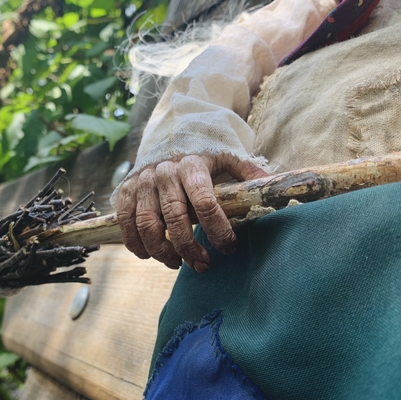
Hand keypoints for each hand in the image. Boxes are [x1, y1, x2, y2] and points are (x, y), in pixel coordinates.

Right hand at [116, 153, 267, 271]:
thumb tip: (274, 186)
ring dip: (162, 251)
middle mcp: (165, 172)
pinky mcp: (127, 189)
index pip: (204, 202)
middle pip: (174, 217)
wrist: (170, 135)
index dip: (217, 229)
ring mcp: (143, 181)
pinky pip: (126, 222)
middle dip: (189, 247)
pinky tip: (149, 256)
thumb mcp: (229, 157)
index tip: (228, 247)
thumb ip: (248, 173)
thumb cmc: (204, 154)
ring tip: (178, 264)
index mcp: (193, 164)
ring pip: (147, 224)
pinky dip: (135, 243)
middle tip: (203, 265)